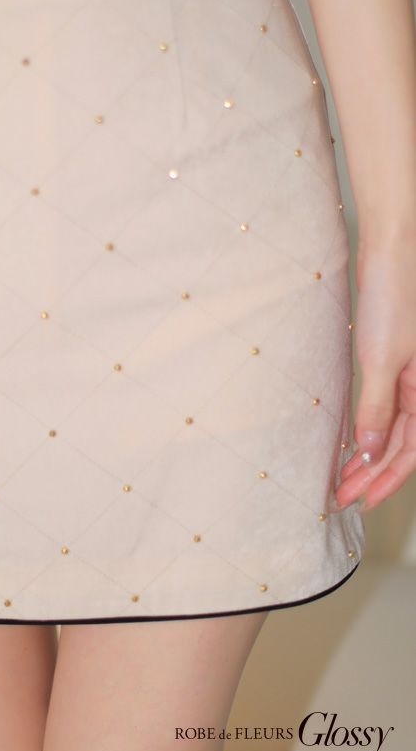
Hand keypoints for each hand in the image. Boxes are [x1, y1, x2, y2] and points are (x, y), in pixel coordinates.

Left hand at [333, 240, 415, 512]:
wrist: (391, 250)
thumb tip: (371, 452)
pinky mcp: (391, 357)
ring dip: (369, 453)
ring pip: (393, 426)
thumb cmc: (393, 297)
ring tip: (342, 476)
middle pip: (401, 444)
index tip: (357, 500)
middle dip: (373, 474)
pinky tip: (352, 439)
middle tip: (342, 497)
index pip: (410, 451)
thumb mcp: (381, 357)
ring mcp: (408, 372)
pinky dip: (369, 424)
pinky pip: (385, 402)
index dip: (384, 480)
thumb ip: (377, 407)